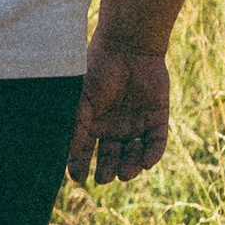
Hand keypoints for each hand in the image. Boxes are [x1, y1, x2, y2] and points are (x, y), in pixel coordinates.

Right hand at [70, 45, 169, 185]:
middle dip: (108, 171)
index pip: (85, 153)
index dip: (81, 167)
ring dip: (130, 166)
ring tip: (125, 173)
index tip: (80, 178)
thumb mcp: (81, 100)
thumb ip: (76, 127)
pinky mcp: (157, 118)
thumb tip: (67, 154)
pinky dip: (152, 154)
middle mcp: (113, 128)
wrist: (127, 46)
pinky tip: (146, 163)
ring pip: (133, 154)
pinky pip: (156, 142)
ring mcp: (136, 124)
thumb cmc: (97, 70)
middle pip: (111, 158)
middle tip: (104, 177)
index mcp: (92, 124)